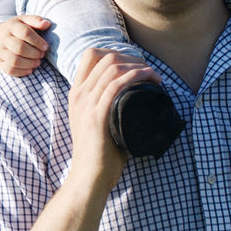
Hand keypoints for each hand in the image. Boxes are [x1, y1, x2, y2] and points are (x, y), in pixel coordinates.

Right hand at [0, 15, 49, 76]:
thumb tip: (47, 24)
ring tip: (38, 62)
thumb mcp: (22, 20)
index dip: (38, 41)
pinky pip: (9, 70)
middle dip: (34, 53)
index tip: (45, 47)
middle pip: (20, 48)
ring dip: (29, 64)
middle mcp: (4, 38)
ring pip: (14, 60)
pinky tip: (30, 70)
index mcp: (11, 26)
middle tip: (42, 55)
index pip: (25, 33)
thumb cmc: (13, 29)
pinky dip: (21, 72)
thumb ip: (35, 20)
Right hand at [68, 49, 158, 183]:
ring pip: (112, 67)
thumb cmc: (100, 154)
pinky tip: (147, 77)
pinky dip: (134, 76)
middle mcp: (78, 94)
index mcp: (76, 93)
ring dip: (138, 66)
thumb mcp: (95, 122)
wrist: (89, 177)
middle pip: (104, 57)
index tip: (135, 64)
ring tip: (154, 76)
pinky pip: (115, 85)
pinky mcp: (96, 116)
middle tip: (150, 71)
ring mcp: (86, 104)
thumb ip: (106, 108)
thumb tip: (133, 98)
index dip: (116, 52)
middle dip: (132, 58)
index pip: (90, 55)